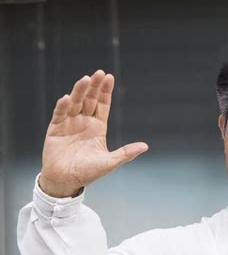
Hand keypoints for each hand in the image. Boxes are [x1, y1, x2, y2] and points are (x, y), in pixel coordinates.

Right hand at [39, 70, 148, 197]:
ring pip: (75, 103)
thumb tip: (145, 146)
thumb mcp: (110, 162)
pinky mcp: (55, 129)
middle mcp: (84, 122)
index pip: (102, 105)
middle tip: (99, 73)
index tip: (109, 77)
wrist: (66, 181)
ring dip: (79, 91)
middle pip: (89, 100)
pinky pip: (59, 114)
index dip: (105, 91)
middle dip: (94, 87)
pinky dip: (62, 106)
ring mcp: (69, 124)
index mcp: (97, 127)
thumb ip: (126, 153)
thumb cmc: (88, 173)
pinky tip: (66, 98)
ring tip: (85, 80)